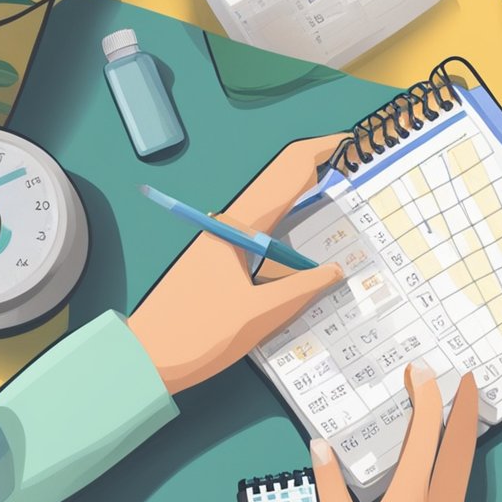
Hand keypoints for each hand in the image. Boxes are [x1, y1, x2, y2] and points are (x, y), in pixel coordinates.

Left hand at [129, 134, 346, 393]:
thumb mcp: (260, 315)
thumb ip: (302, 289)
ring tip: (340, 207)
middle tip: (356, 176)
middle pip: (278, 186)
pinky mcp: (217, 263)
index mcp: (236, 227)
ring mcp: (220, 244)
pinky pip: (261, 238)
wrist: (145, 361)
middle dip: (315, 175)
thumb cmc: (199, 336)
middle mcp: (227, 226)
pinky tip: (306, 251)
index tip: (350, 141)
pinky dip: (288, 235)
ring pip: (270, 213)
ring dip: (302, 205)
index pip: (284, 174)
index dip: (317, 153)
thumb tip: (337, 270)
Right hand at [312, 361, 479, 501]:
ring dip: (467, 429)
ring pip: (466, 461)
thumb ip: (330, 489)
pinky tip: (456, 455)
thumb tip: (319, 446)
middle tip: (467, 376)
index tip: (421, 370)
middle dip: (465, 406)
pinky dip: (462, 454)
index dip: (425, 396)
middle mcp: (439, 501)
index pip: (425, 434)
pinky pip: (462, 479)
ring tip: (465, 407)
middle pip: (460, 442)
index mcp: (412, 497)